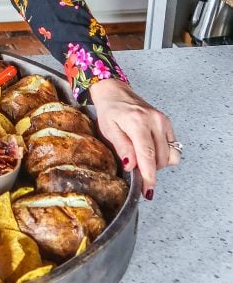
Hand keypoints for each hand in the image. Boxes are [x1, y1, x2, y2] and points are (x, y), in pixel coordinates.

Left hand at [88, 78, 180, 199]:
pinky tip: (150, 149)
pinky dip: (163, 154)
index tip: (148, 191)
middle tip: (134, 165)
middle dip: (149, 169)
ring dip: (157, 163)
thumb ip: (122, 147)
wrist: (115, 92)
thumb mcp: (108, 129)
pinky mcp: (168, 123)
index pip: (148, 155)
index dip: (149, 176)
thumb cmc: (110, 110)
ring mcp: (163, 122)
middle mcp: (155, 121)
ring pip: (170, 156)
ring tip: (141, 155)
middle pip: (160, 159)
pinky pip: (173, 148)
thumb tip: (132, 166)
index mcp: (138, 122)